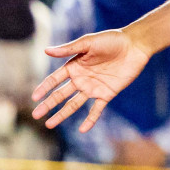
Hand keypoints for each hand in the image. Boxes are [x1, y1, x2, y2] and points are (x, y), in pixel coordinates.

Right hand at [31, 28, 151, 131]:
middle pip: (61, 94)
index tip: (34, 98)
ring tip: (49, 124)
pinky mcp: (106, 94)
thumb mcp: (88, 42)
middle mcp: (81, 78)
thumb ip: (68, 49)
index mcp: (74, 66)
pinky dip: (90, 120)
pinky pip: (96, 110)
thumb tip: (46, 50)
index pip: (55, 79)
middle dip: (48, 104)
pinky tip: (82, 129)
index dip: (44, 88)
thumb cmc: (111, 40)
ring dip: (62, 114)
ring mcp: (93, 88)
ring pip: (74, 104)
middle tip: (35, 115)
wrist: (135, 46)